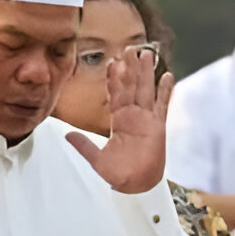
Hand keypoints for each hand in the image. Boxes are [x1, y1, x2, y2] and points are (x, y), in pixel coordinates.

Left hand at [66, 47, 172, 193]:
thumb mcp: (96, 159)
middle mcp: (133, 117)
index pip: (116, 94)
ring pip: (146, 91)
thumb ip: (84, 145)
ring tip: (147, 54)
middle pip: (132, 87)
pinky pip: (162, 106)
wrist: (135, 186)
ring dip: (147, 73)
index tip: (113, 61)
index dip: (115, 78)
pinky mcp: (158, 127)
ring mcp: (147, 120)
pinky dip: (165, 91)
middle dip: (131, 68)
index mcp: (119, 121)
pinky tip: (167, 76)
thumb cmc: (118, 175)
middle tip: (131, 48)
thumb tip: (67, 135)